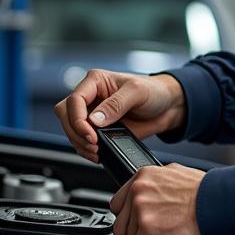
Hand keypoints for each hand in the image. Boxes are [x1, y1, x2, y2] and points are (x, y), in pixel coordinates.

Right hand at [54, 70, 184, 161]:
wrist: (168, 107)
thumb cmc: (154, 91)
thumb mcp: (137, 92)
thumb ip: (116, 104)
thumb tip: (95, 119)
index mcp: (96, 81)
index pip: (74, 100)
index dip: (77, 119)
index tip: (91, 134)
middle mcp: (91, 97)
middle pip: (66, 115)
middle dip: (76, 132)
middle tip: (93, 144)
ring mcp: (93, 114)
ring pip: (71, 129)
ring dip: (80, 143)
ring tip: (96, 151)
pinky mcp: (99, 129)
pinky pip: (82, 140)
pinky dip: (86, 149)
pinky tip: (98, 153)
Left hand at [109, 163, 205, 234]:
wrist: (218, 202)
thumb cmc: (206, 191)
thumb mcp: (176, 175)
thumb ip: (157, 185)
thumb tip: (153, 195)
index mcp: (144, 176)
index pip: (120, 201)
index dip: (131, 216)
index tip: (142, 223)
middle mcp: (139, 190)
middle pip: (120, 221)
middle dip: (135, 232)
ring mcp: (141, 209)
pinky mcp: (147, 228)